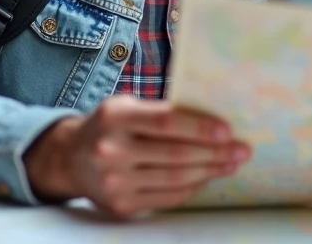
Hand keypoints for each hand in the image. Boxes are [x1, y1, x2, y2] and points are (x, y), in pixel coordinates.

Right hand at [23, 96, 250, 217]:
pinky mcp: (121, 205)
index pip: (166, 123)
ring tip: (231, 163)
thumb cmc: (109, 125)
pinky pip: (167, 197)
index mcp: (115, 117)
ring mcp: (115, 182)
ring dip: (210, 171)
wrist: (69, 158)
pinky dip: (192, 188)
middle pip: (175, 155)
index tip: (227, 130)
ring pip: (175, 179)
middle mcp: (112, 150)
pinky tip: (208, 177)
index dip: (199, 128)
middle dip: (215, 153)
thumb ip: (162, 111)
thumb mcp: (126, 106)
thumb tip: (213, 120)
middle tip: (242, 149)